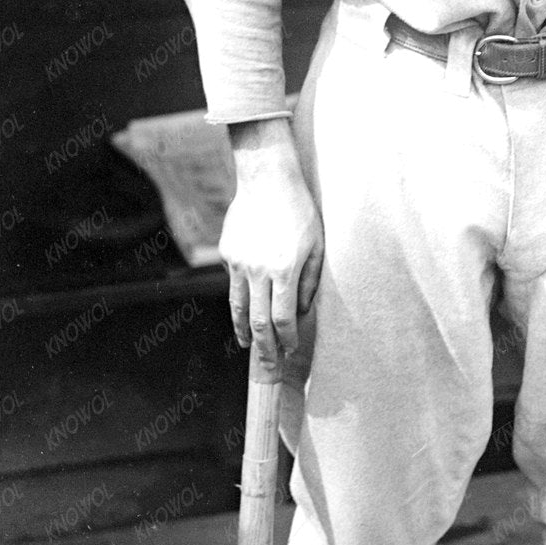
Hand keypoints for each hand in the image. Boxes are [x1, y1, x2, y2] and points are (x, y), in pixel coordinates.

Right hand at [221, 121, 324, 366]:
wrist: (267, 178)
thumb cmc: (300, 210)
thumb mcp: (318, 244)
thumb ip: (312, 281)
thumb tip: (302, 312)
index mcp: (284, 270)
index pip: (283, 319)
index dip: (287, 339)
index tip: (290, 350)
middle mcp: (258, 271)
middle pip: (259, 322)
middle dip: (264, 348)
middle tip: (267, 366)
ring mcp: (238, 263)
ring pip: (239, 307)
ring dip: (244, 331)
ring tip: (248, 345)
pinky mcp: (227, 253)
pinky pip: (233, 284)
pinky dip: (239, 301)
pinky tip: (245, 310)